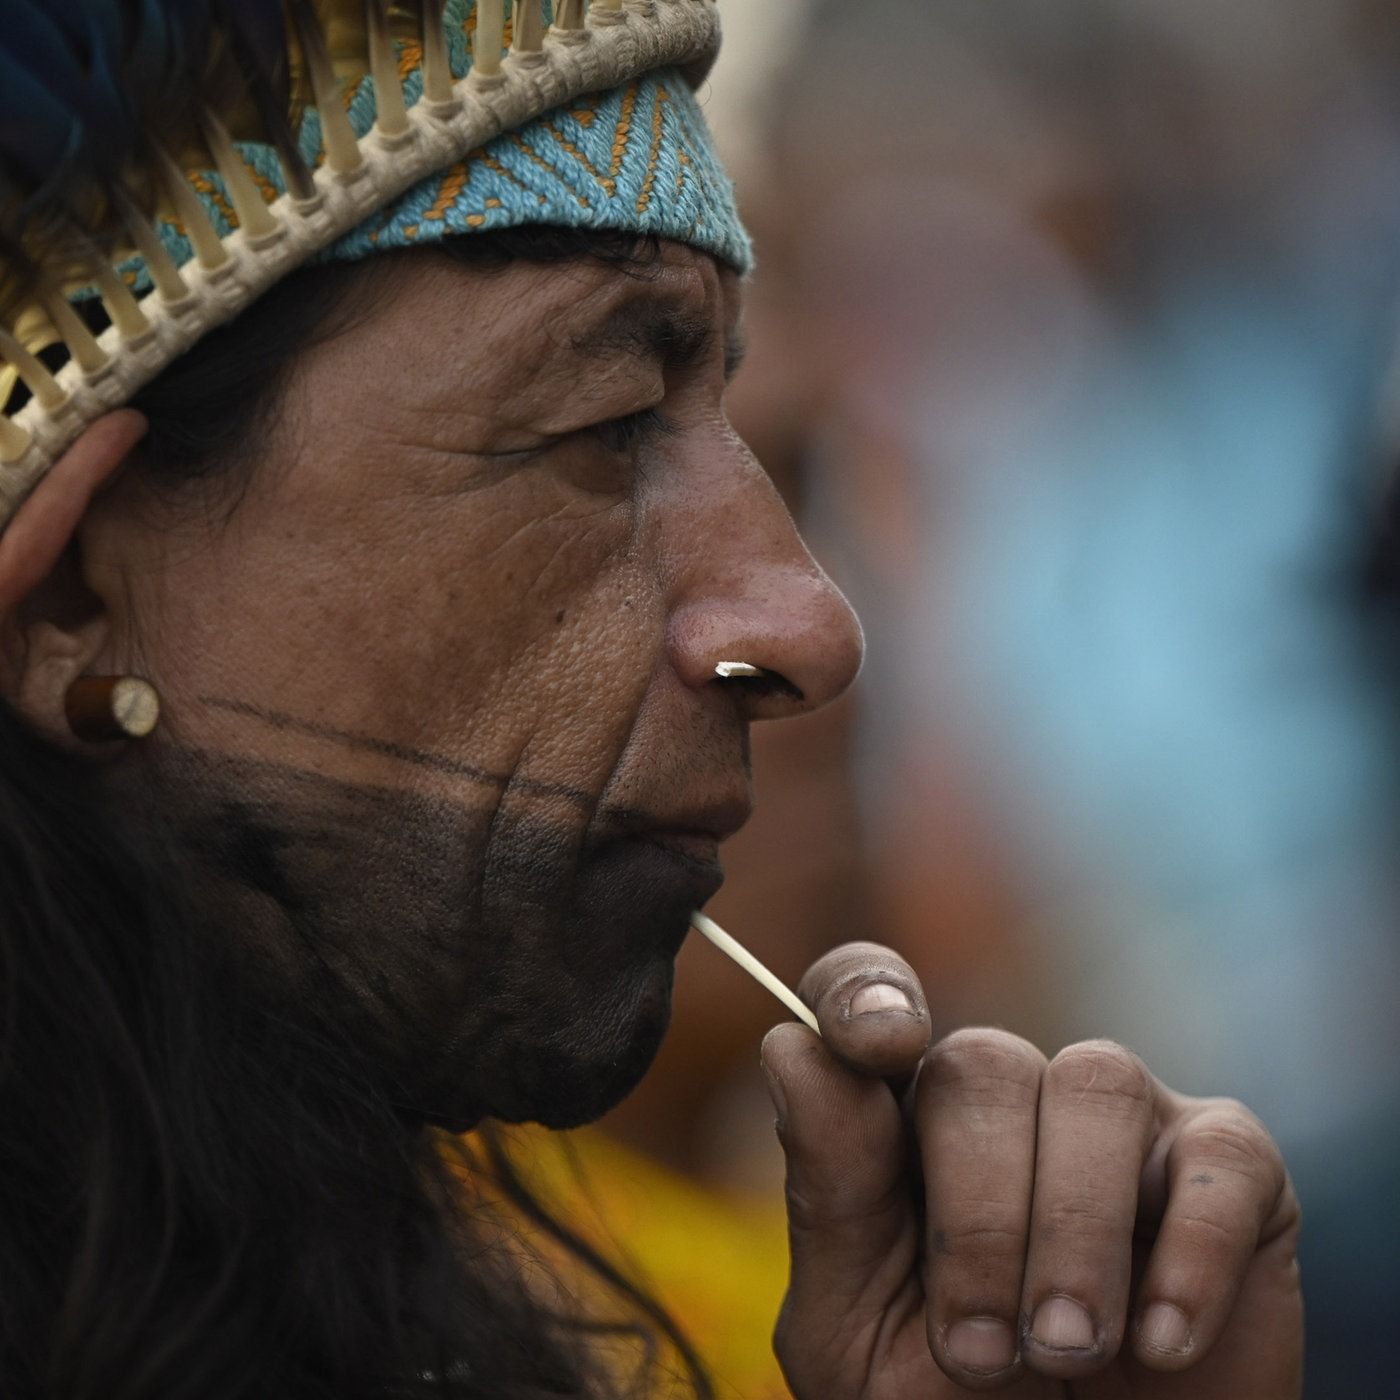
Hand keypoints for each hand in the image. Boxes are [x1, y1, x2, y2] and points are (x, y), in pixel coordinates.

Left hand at [761, 943, 1302, 1397]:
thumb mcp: (857, 1326)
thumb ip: (830, 1192)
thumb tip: (790, 1048)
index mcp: (901, 1115)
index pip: (866, 994)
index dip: (864, 991)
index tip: (875, 1043)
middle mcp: (1007, 1092)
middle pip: (981, 1061)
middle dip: (977, 1217)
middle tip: (978, 1355)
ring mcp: (1120, 1117)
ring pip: (1094, 1084)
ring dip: (1073, 1233)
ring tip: (1067, 1353)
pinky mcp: (1229, 1166)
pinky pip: (1219, 1155)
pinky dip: (1188, 1254)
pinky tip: (1159, 1345)